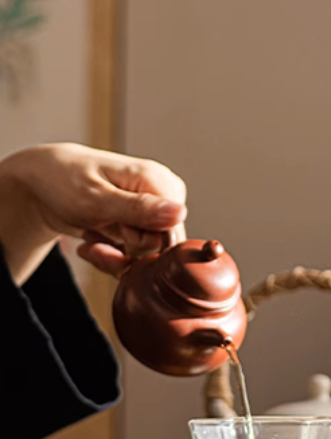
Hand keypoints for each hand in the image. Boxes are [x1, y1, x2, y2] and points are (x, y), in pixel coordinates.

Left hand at [0, 142, 186, 283]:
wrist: (42, 183)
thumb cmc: (62, 181)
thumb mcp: (95, 198)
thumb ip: (138, 208)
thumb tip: (180, 213)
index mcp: (159, 181)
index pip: (172, 232)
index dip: (143, 243)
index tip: (115, 233)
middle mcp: (164, 196)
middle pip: (164, 246)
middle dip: (127, 254)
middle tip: (95, 245)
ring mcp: (156, 211)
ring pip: (151, 254)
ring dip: (117, 257)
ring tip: (90, 243)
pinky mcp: (146, 225)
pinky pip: (140, 254)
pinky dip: (114, 256)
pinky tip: (94, 243)